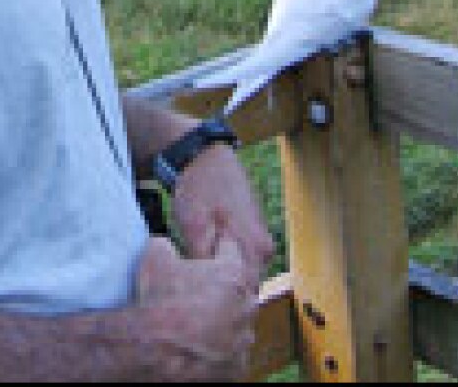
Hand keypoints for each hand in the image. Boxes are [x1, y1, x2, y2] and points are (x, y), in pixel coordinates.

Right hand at [136, 234, 256, 380]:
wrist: (155, 352)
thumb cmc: (158, 300)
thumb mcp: (154, 256)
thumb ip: (166, 245)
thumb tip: (165, 245)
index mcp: (233, 274)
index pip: (230, 249)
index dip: (214, 249)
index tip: (202, 252)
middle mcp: (246, 305)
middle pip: (238, 288)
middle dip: (221, 287)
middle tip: (196, 290)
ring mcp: (243, 340)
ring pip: (238, 322)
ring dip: (223, 319)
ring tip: (195, 322)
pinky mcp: (237, 367)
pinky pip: (232, 352)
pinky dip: (219, 348)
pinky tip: (197, 345)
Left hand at [170, 143, 273, 290]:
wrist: (204, 155)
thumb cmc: (199, 188)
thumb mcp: (194, 226)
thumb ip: (206, 263)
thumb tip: (207, 291)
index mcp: (256, 249)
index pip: (244, 296)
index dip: (220, 302)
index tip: (197, 300)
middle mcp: (265, 249)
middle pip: (244, 287)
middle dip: (221, 291)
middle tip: (192, 287)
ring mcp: (260, 240)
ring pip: (242, 273)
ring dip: (222, 276)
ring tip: (195, 270)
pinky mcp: (251, 233)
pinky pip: (240, 260)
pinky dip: (224, 263)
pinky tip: (203, 257)